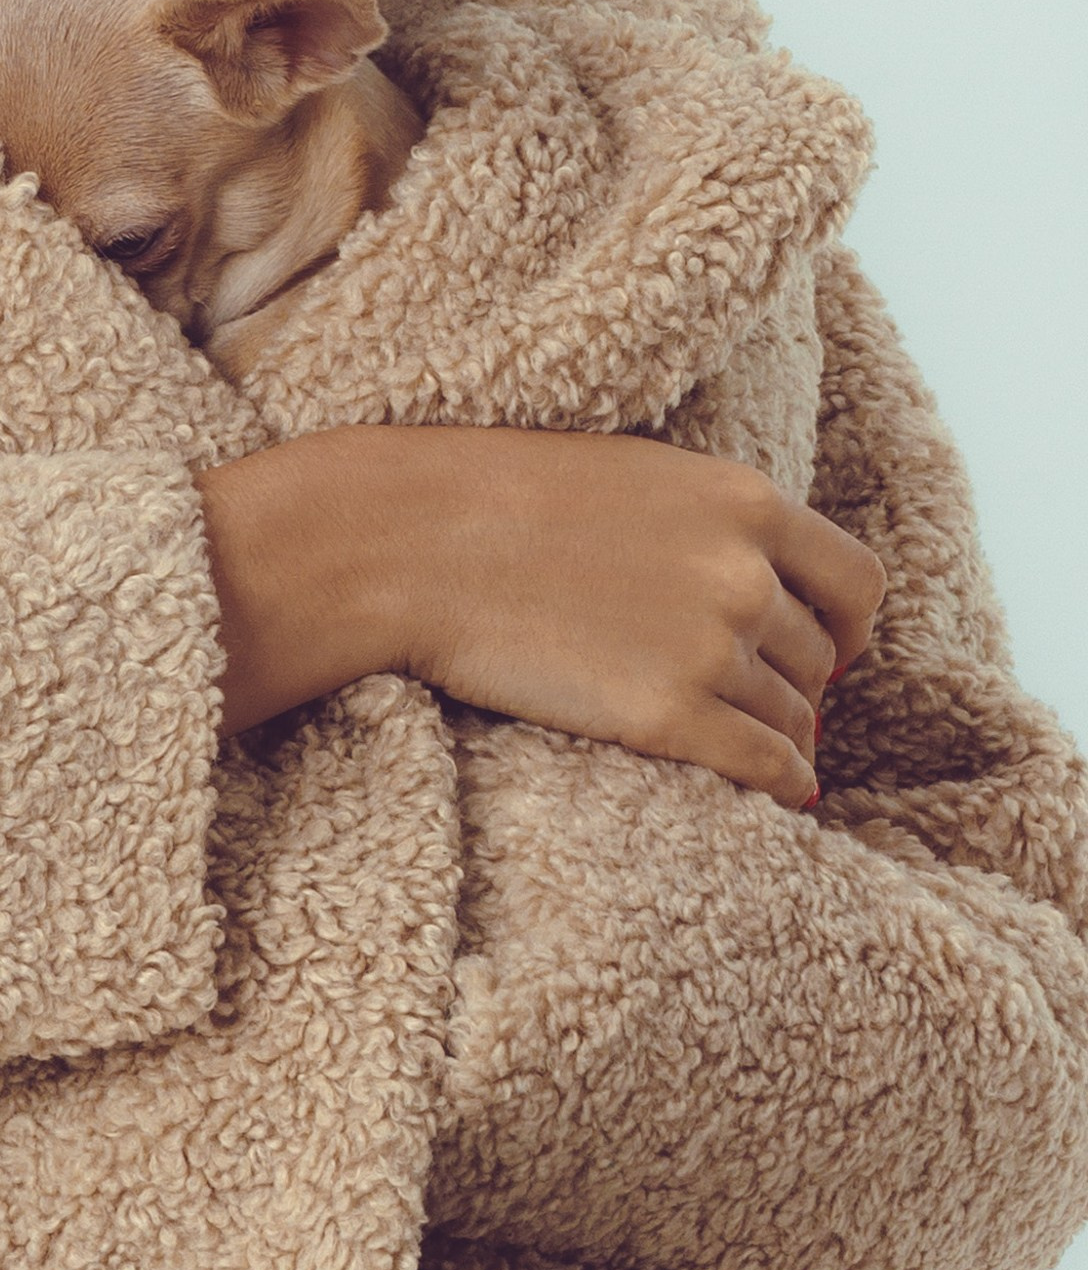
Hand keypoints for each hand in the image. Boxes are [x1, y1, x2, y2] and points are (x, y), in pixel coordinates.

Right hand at [194, 427, 885, 806]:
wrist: (413, 543)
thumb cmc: (501, 498)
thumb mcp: (633, 477)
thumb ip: (709, 525)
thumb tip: (766, 591)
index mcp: (744, 501)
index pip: (856, 581)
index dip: (848, 626)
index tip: (830, 647)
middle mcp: (744, 575)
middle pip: (819, 657)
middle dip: (796, 682)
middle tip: (761, 701)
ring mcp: (710, 649)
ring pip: (791, 716)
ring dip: (779, 735)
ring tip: (753, 746)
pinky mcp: (667, 717)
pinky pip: (763, 765)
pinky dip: (779, 783)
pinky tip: (777, 791)